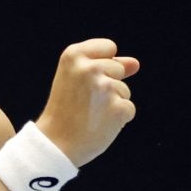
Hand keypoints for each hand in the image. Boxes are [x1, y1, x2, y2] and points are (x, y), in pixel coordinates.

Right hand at [35, 38, 139, 166]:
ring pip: (124, 90)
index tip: (83, 81)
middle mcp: (89, 68)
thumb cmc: (65, 111)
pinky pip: (128, 109)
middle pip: (118, 69)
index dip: (101, 65)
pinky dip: (118, 119)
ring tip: (88, 115)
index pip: (109, 47)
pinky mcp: (118, 108)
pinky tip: (98, 125)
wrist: (55, 144)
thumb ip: (107, 65)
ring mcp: (105, 88)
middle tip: (82, 102)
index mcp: (73, 55)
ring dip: (112, 103)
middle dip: (107, 85)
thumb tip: (136, 64)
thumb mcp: (76, 79)